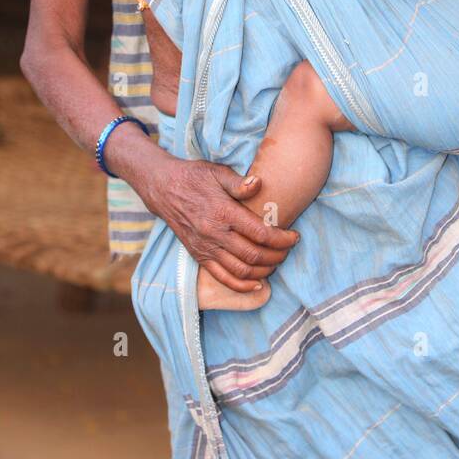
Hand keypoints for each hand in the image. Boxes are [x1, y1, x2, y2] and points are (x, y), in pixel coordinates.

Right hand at [141, 151, 298, 292]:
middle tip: (288, 250)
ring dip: (264, 271)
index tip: (294, 237)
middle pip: (254, 255)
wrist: (164, 188)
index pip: (260, 233)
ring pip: (241, 271)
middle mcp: (215, 234)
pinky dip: (242, 286)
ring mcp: (206, 248)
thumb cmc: (194, 177)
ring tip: (277, 263)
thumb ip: (239, 182)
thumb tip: (259, 184)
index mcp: (223, 212)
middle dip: (278, 256)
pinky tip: (257, 284)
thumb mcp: (217, 172)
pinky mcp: (199, 256)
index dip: (282, 239)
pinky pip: (223, 278)